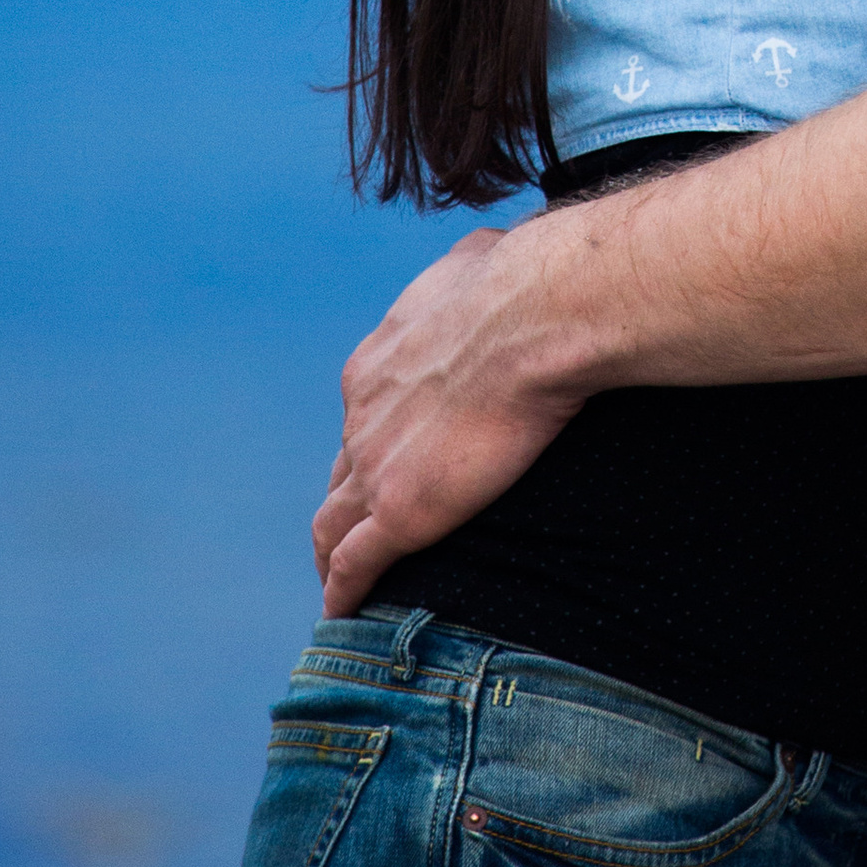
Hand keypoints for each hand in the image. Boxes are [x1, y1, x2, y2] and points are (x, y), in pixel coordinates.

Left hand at [311, 220, 585, 615]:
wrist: (535, 315)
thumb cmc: (522, 280)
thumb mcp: (477, 262)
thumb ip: (471, 272)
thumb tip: (491, 253)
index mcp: (377, 362)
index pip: (363, 416)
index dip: (372, 444)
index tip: (390, 461)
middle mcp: (361, 415)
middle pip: (339, 472)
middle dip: (345, 502)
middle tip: (357, 530)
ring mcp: (374, 465)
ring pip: (332, 524)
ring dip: (331, 553)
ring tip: (340, 584)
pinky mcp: (399, 510)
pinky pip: (355, 564)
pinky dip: (344, 591)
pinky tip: (342, 613)